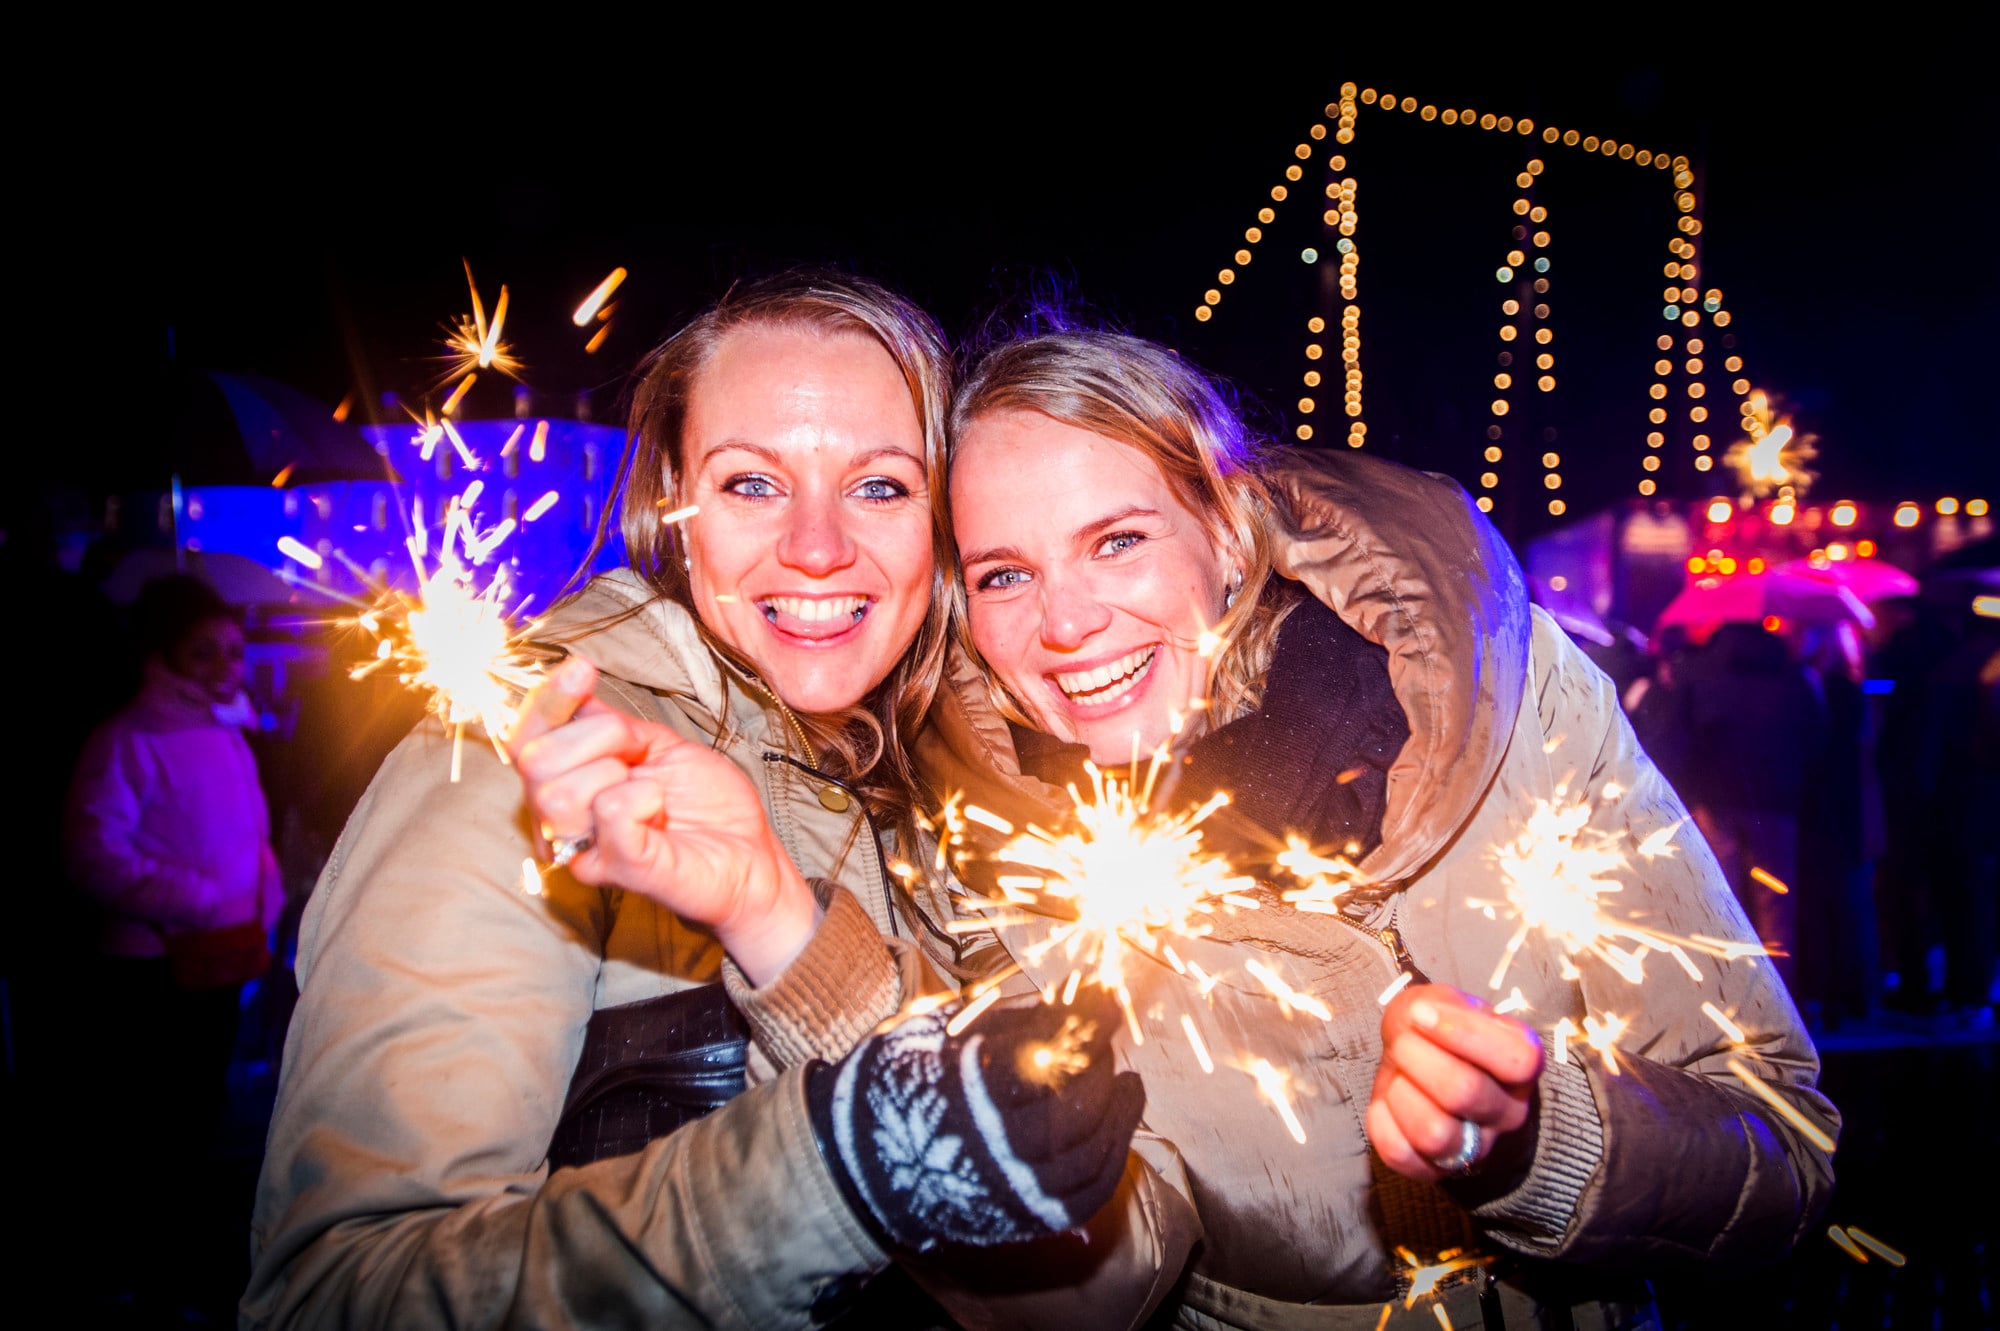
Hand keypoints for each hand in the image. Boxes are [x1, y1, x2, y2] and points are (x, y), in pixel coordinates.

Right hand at [507, 655, 817, 981]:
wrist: (750, 852)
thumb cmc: (705, 805)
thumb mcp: (655, 744)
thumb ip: (606, 721)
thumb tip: (571, 679)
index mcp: (566, 786)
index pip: (523, 740)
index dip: (547, 700)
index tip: (581, 668)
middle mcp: (562, 822)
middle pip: (535, 761)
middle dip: (597, 735)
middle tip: (640, 751)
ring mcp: (587, 850)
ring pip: (560, 792)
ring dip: (617, 770)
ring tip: (653, 788)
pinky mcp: (620, 868)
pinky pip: (609, 811)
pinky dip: (642, 797)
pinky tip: (660, 809)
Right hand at [808, 991, 1144, 1250]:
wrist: (857, 1164)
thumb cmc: (898, 1085)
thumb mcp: (940, 1033)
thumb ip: (1010, 1020)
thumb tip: (1074, 999)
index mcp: (968, 1089)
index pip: (1049, 1048)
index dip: (1086, 1019)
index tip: (1106, 995)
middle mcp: (996, 1145)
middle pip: (1076, 1097)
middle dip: (1097, 1059)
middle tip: (1100, 1036)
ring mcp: (1014, 1189)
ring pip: (1091, 1147)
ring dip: (1117, 1108)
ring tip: (1124, 1078)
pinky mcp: (1025, 1219)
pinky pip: (1089, 1193)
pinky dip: (1113, 1156)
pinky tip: (1119, 1124)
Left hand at [1368, 983, 1542, 1182]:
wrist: (1425, 1073)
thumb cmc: (1437, 1035)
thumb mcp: (1443, 1004)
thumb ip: (1438, 1004)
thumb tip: (1423, 1016)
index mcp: (1521, 1068)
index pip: (1518, 1059)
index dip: (1463, 1032)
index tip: (1422, 1013)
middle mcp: (1508, 1113)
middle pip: (1465, 1092)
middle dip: (1418, 1057)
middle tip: (1402, 1043)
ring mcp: (1475, 1147)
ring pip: (1435, 1133)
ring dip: (1401, 1094)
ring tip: (1398, 1076)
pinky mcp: (1434, 1169)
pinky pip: (1403, 1156)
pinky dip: (1383, 1123)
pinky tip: (1386, 1102)